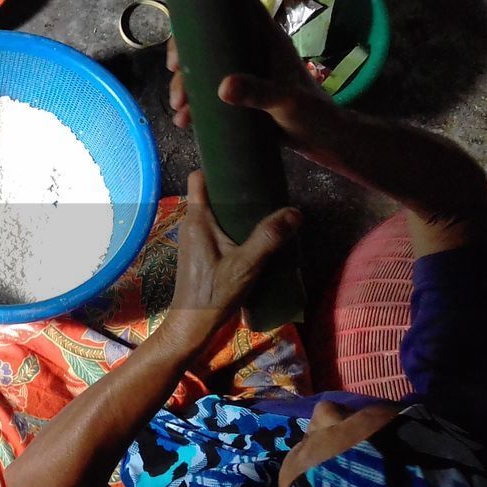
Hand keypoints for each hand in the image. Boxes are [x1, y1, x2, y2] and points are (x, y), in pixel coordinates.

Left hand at [162, 170, 301, 349]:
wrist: (193, 325)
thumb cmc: (214, 293)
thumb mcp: (246, 264)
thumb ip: (269, 237)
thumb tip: (295, 212)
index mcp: (197, 220)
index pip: (198, 178)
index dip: (216, 166)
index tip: (241, 161)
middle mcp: (192, 225)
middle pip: (210, 193)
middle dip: (234, 187)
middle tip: (263, 184)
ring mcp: (194, 240)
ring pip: (215, 212)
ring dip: (235, 209)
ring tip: (263, 206)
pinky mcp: (200, 253)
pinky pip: (217, 228)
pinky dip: (233, 225)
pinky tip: (254, 232)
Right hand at [166, 0, 328, 143]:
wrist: (324, 141)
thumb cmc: (313, 114)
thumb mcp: (286, 102)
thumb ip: (258, 92)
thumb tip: (222, 86)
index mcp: (266, 39)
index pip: (237, 7)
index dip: (207, 7)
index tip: (182, 23)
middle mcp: (252, 51)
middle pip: (209, 40)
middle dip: (185, 55)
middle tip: (174, 73)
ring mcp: (244, 73)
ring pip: (204, 69)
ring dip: (185, 86)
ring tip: (179, 111)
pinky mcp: (239, 95)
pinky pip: (208, 93)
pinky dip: (193, 104)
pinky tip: (185, 121)